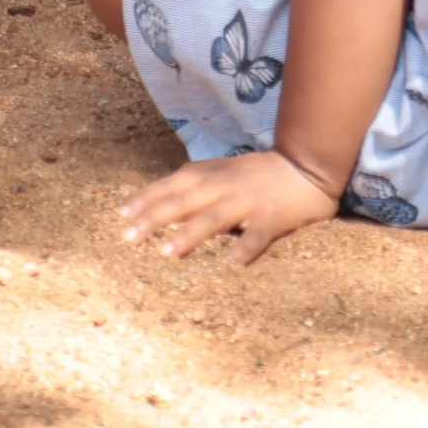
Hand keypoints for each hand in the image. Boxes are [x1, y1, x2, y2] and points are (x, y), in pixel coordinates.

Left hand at [120, 149, 338, 263]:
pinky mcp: (273, 218)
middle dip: (154, 218)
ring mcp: (248, 202)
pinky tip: (233, 263)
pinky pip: (258, 235)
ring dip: (190, 234)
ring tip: (167, 253)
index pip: (172, 185)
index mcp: (212, 174)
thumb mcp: (223, 172)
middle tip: (128, 238)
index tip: (121, 214)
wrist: (306, 164)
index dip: (146, 198)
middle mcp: (225, 186)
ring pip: (214, 218)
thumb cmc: (258, 174)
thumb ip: (196, 186)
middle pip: (184, 202)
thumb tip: (161, 206)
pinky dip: (246, 248)